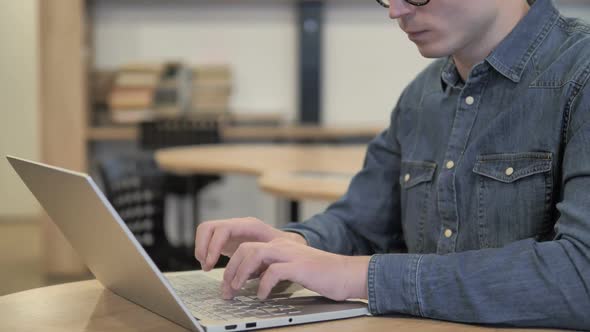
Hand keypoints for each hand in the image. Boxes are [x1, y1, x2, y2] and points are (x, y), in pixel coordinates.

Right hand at [194, 217, 305, 270]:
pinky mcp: (227, 238)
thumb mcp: (276, 252)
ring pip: (205, 231)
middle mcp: (237, 224)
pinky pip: (208, 239)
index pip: (223, 230)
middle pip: (208, 227)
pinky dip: (204, 251)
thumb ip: (264, 259)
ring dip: (201, 248)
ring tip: (206, 266)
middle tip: (206, 266)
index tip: (211, 264)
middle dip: (202, 247)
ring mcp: (231, 230)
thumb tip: (254, 273)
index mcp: (249, 226)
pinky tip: (209, 264)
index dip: (213, 246)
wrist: (286, 243)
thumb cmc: (283, 248)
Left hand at [222, 238, 369, 300]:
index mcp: (279, 245)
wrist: (347, 273)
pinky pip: (274, 271)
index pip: (246, 246)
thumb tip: (249, 280)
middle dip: (231, 269)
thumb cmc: (320, 275)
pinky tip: (262, 295)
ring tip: (237, 290)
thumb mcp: (290, 268)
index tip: (227, 283)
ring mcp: (291, 254)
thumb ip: (272, 268)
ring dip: (240, 273)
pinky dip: (263, 285)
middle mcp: (282, 245)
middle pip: (245, 247)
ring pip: (254, 253)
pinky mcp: (300, 266)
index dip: (232, 264)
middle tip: (227, 290)